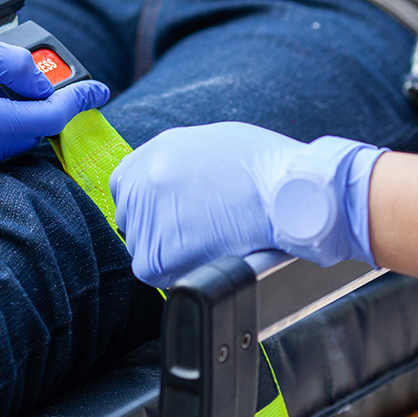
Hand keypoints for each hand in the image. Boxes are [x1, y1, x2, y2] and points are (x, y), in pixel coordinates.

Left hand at [108, 122, 384, 288]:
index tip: (165, 213)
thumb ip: (182, 161)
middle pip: (131, 218)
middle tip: (192, 233)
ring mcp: (149, 216)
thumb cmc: (268, 168)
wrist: (292, 194)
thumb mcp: (215, 143)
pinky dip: (174, 272)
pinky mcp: (160, 251)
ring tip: (207, 243)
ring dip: (167, 251)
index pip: (125, 184)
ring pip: (142, 246)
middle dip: (156, 228)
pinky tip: (202, 259)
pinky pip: (153, 272)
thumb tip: (175, 182)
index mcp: (157, 151)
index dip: (146, 203)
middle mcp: (146, 181)